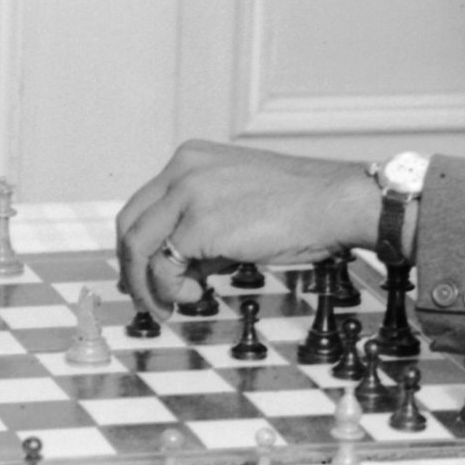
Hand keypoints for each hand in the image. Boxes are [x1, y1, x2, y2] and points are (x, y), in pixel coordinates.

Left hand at [114, 140, 379, 316]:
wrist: (334, 202)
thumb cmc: (299, 208)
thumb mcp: (237, 205)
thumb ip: (202, 229)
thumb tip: (181, 270)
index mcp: (190, 158)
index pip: (144, 205)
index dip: (138, 246)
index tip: (145, 276)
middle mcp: (181, 168)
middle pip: (129, 224)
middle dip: (132, 268)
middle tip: (147, 299)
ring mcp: (187, 194)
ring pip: (137, 246)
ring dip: (148, 285)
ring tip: (171, 305)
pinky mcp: (198, 224)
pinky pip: (162, 266)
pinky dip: (170, 288)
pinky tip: (195, 294)